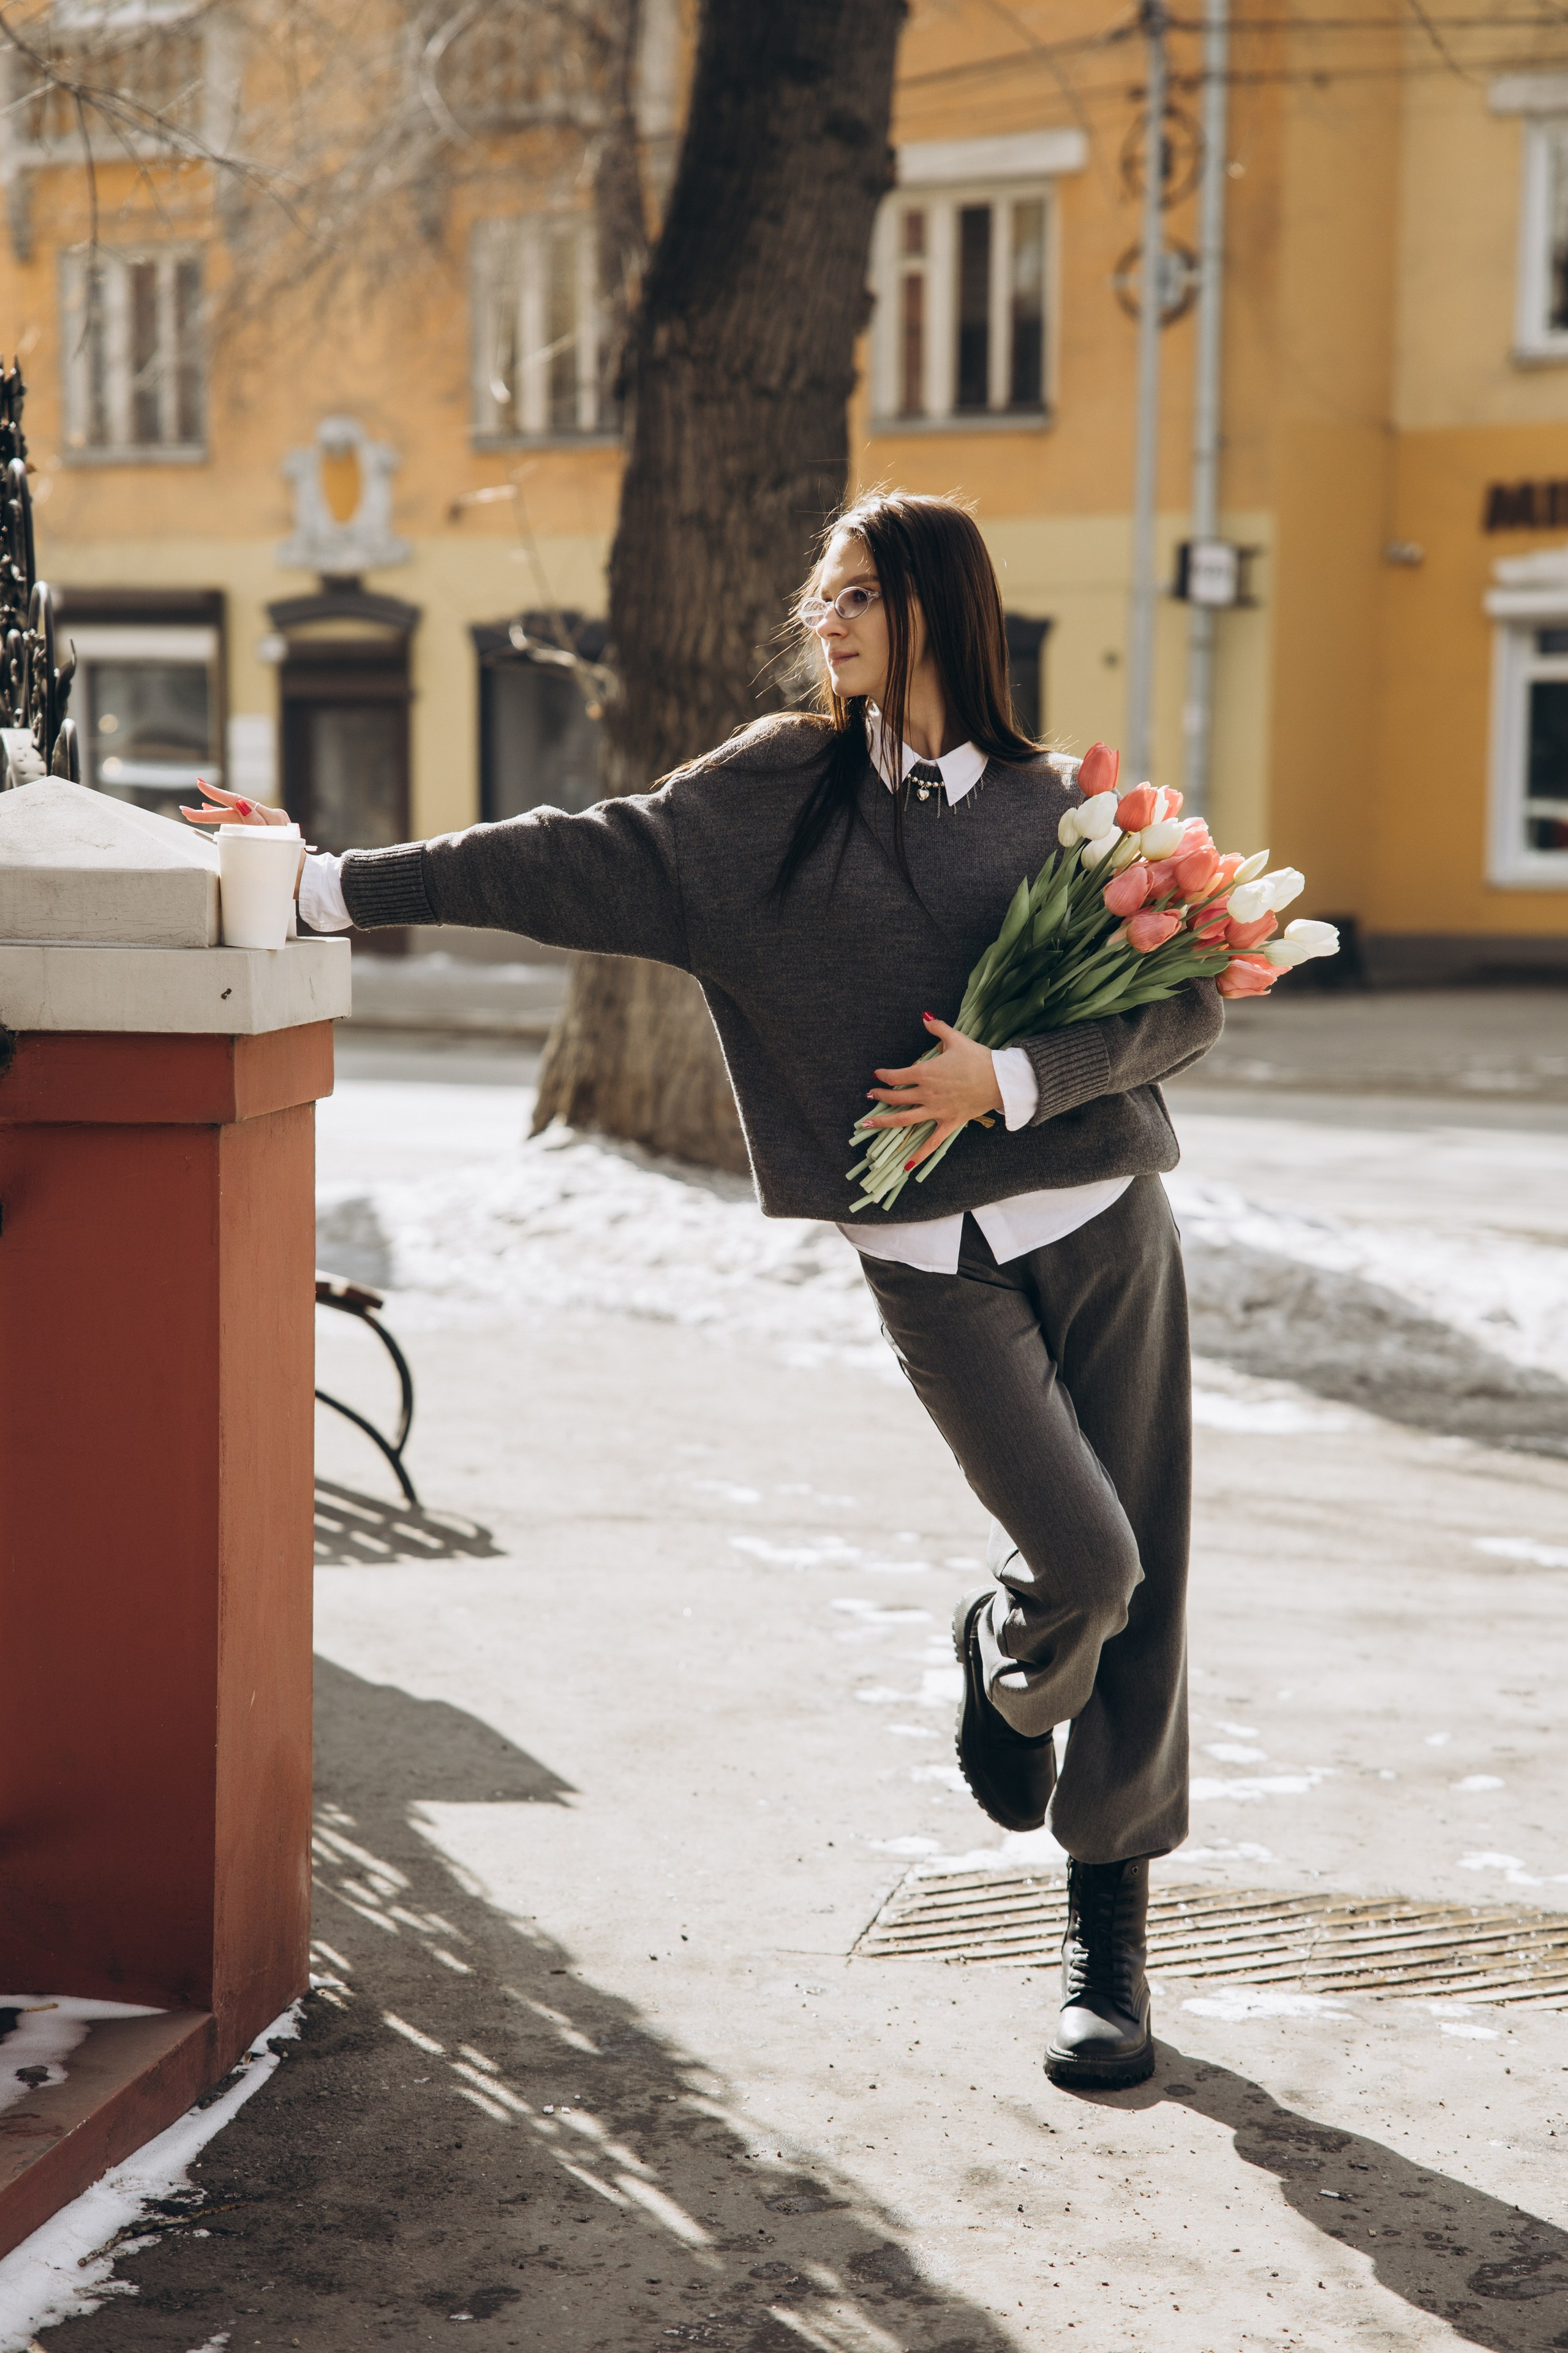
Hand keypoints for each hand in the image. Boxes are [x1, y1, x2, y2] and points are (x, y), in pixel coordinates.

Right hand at [180, 779, 307, 895]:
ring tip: (199, 810)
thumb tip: (240, 804)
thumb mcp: (272, 843)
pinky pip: (245, 822)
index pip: (239, 802)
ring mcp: (270, 824)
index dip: (218, 794)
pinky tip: (218, 816)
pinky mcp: (268, 832)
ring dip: (218, 813)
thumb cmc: (290, 865)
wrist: (305, 880)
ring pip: (238, 815)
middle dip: (210, 812)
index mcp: (272, 817)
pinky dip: (230, 819)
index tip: (200, 785)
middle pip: (235, 810)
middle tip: (186, 811)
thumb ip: (255, 823)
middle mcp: (271, 817)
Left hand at [863, 1014, 1002, 1169]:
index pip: (896, 1076)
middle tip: (871, 1096)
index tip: (877, 1075)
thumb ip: (937, 1028)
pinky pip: (931, 1142)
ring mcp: (936, 1111)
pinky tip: (905, 1166)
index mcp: (925, 1073)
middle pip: (896, 1098)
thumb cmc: (978, 1058)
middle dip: (880, 1097)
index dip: (883, 1076)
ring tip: (867, 1125)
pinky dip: (918, 1155)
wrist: (1000, 1079)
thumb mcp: (956, 1039)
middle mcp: (926, 1094)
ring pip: (904, 1119)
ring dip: (884, 1122)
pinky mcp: (949, 1123)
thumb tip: (924, 1016)